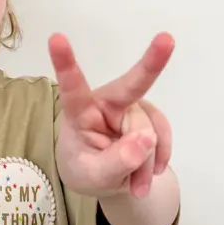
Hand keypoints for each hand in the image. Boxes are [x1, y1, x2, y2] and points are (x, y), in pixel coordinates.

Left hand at [49, 33, 173, 200]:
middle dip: (151, 63)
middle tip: (166, 39)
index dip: (65, 64)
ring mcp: (130, 106)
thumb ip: (115, 162)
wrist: (103, 178)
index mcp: (79, 113)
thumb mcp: (93, 176)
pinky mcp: (148, 115)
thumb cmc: (85, 169)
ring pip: (148, 133)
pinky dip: (159, 158)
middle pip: (131, 86)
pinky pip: (162, 135)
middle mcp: (106, 102)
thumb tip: (146, 139)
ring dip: (146, 163)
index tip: (57, 38)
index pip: (72, 88)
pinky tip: (152, 172)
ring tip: (136, 186)